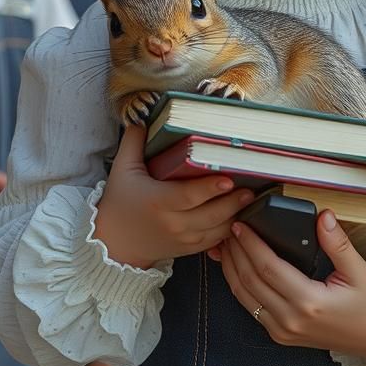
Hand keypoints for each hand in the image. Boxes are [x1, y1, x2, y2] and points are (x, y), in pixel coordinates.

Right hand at [94, 124, 254, 267]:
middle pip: (210, 214)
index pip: (189, 196)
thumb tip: (143, 117)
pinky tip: (241, 215)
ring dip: (235, 216)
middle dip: (233, 202)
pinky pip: (214, 241)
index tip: (228, 178)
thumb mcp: (122, 169)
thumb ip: (133, 142)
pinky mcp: (188, 249)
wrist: (113, 244)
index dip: (210, 188)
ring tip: (250, 199)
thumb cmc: (119, 203)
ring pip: (216, 230)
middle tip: (251, 187)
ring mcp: (182, 239)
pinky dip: (230, 231)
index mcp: (158, 201)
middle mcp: (172, 223)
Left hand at [212, 210, 365, 365]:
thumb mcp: (358, 270)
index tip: (240, 224)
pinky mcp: (280, 335)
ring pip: (244, 297)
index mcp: (309, 302)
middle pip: (250, 281)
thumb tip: (323, 216)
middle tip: (227, 228)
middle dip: (235, 252)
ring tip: (225, 245)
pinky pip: (251, 308)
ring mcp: (282, 331)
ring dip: (231, 269)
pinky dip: (239, 285)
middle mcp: (290, 320)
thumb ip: (337, 243)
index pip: (269, 268)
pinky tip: (235, 268)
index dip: (251, 244)